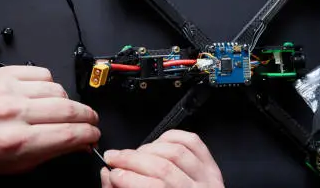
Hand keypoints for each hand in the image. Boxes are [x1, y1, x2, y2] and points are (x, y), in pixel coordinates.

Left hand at [0, 65, 98, 182]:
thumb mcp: (13, 166)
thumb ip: (51, 152)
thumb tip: (79, 142)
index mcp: (15, 143)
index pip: (69, 134)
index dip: (89, 134)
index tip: (94, 134)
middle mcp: (12, 114)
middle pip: (69, 109)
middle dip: (87, 116)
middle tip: (90, 120)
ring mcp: (7, 90)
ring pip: (58, 89)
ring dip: (66, 101)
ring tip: (60, 109)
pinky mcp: (2, 74)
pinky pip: (42, 73)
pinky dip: (49, 84)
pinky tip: (42, 94)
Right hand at [100, 130, 223, 187]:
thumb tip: (108, 174)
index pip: (154, 187)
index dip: (128, 177)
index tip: (111, 172)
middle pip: (163, 167)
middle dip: (132, 159)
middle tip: (114, 158)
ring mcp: (208, 180)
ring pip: (176, 152)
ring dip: (148, 148)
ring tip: (134, 154)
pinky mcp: (211, 167)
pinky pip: (192, 141)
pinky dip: (171, 137)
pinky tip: (157, 144)